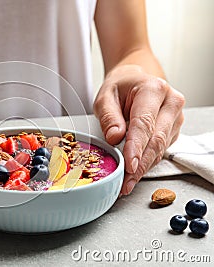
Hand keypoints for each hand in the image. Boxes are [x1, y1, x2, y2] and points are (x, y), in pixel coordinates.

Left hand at [93, 65, 184, 194]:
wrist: (134, 81)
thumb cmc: (120, 88)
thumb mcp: (105, 97)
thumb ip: (109, 116)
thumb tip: (115, 137)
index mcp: (153, 89)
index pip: (144, 123)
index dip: (136, 146)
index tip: (129, 165)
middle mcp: (171, 102)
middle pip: (157, 139)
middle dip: (140, 164)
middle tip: (126, 181)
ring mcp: (175, 117)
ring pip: (160, 148)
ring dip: (144, 167)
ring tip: (127, 182)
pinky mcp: (174, 130)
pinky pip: (161, 150)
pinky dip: (147, 162)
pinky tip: (135, 172)